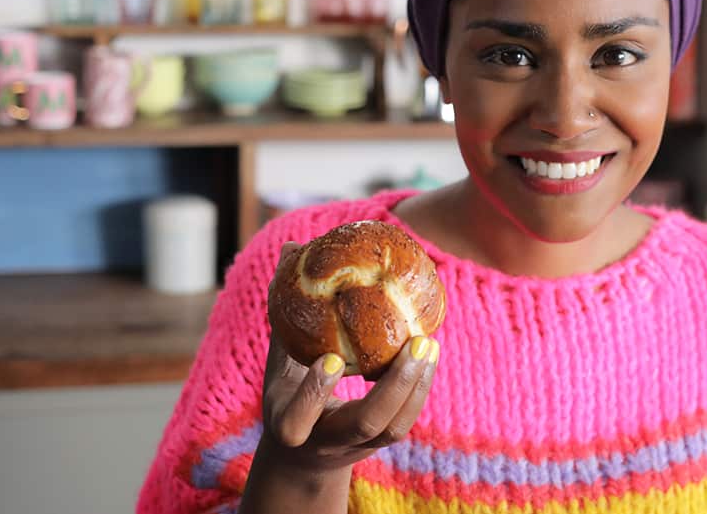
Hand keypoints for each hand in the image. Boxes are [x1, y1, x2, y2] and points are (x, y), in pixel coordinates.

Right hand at [261, 241, 440, 472]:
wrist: (302, 459)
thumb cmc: (288, 394)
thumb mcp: (277, 360)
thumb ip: (285, 313)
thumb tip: (292, 249)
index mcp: (290, 426)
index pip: (297, 418)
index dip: (315, 391)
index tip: (331, 358)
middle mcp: (326, 442)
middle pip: (365, 424)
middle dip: (394, 385)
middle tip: (416, 343)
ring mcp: (357, 447)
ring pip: (393, 426)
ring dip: (416, 384)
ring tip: (429, 343)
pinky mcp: (380, 443)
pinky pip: (406, 418)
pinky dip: (420, 386)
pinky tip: (428, 351)